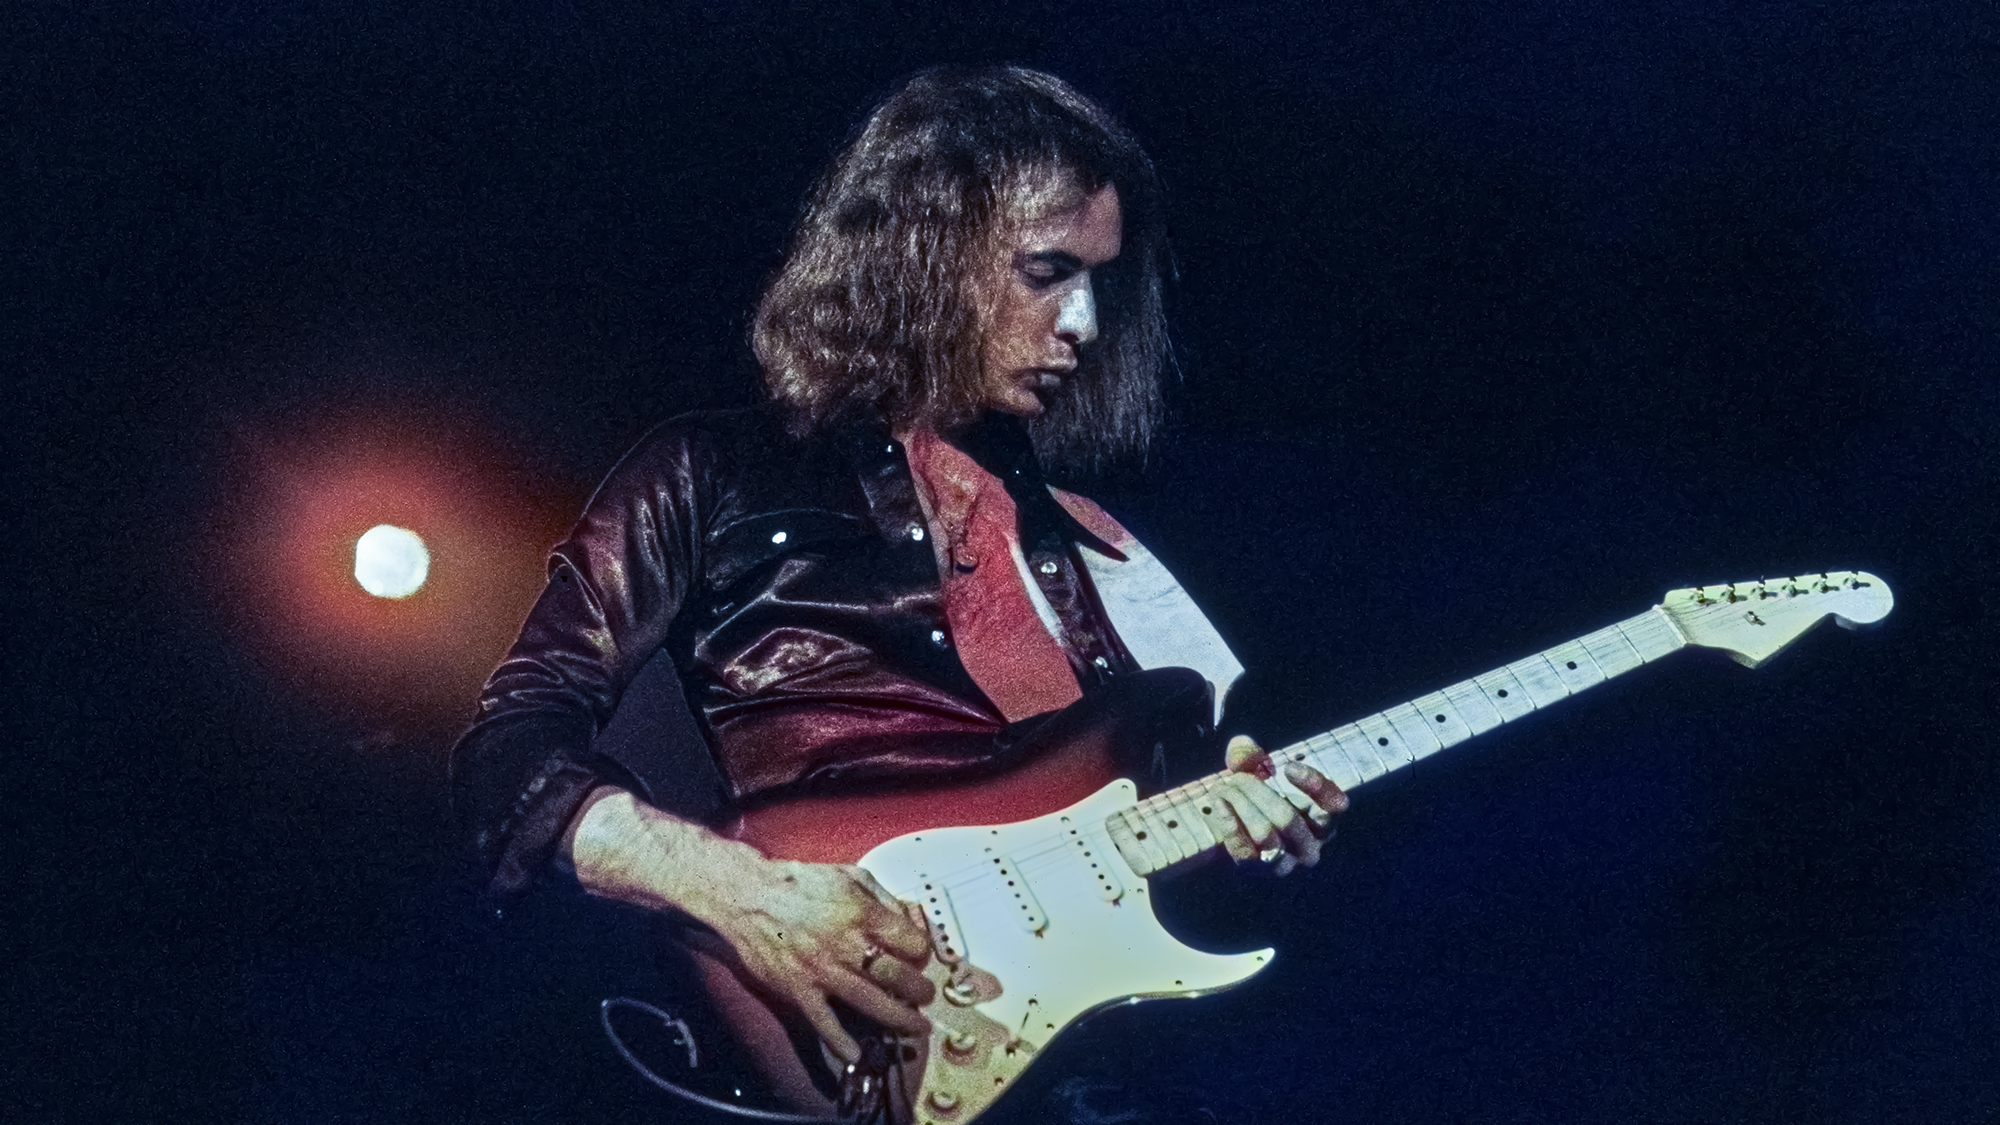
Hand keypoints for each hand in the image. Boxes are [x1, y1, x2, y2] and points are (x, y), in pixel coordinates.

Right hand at [689, 854, 935, 1062]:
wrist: (748, 896)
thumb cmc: (800, 882)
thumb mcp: (850, 875)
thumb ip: (883, 897)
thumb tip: (910, 919)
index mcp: (862, 913)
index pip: (910, 942)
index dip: (920, 950)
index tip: (919, 956)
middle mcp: (846, 945)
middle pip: (897, 976)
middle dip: (919, 989)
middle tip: (926, 995)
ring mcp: (822, 971)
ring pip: (870, 1002)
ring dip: (899, 1018)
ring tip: (916, 1026)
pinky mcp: (798, 990)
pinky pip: (823, 1021)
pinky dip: (839, 1041)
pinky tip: (855, 1055)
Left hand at [1207, 735, 1347, 876]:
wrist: (1237, 835)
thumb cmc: (1256, 798)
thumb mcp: (1256, 771)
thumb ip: (1250, 755)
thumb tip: (1241, 749)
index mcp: (1322, 819)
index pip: (1334, 806)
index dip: (1314, 786)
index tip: (1288, 767)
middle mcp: (1311, 845)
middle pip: (1287, 819)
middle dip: (1255, 792)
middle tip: (1235, 777)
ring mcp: (1288, 863)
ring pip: (1265, 835)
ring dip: (1240, 807)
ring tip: (1223, 788)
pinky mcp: (1260, 872)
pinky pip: (1246, 853)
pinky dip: (1230, 826)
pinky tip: (1219, 806)